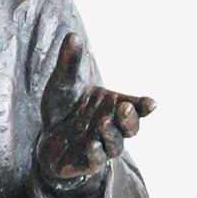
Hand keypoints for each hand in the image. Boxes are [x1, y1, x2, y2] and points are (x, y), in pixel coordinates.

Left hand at [37, 32, 155, 186]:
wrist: (45, 134)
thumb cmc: (63, 107)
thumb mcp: (62, 81)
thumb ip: (70, 62)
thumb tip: (72, 36)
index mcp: (113, 105)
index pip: (136, 106)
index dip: (145, 105)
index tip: (151, 102)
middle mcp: (112, 126)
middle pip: (131, 127)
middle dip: (130, 119)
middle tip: (124, 108)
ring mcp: (101, 145)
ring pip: (116, 145)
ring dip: (112, 134)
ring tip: (103, 122)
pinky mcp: (86, 161)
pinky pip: (96, 161)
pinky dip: (96, 154)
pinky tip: (92, 146)